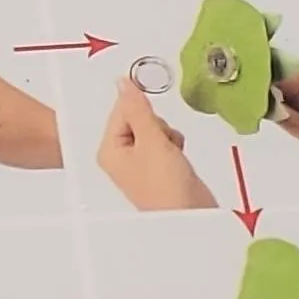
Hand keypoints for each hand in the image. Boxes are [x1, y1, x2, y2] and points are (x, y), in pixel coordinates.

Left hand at [96, 81, 215, 211]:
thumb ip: (137, 109)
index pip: (121, 110)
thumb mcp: (151, 140)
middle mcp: (120, 155)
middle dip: (156, 126)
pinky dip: (173, 145)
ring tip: (169, 157)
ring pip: (154, 127)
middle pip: (138, 118)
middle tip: (160, 147)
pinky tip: (176, 159)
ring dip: (167, 136)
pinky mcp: (156, 165)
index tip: (153, 124)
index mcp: (108, 150)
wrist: (190, 214)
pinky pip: (163, 140)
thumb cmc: (165, 188)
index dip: (142, 113)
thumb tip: (122, 83)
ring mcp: (139, 161)